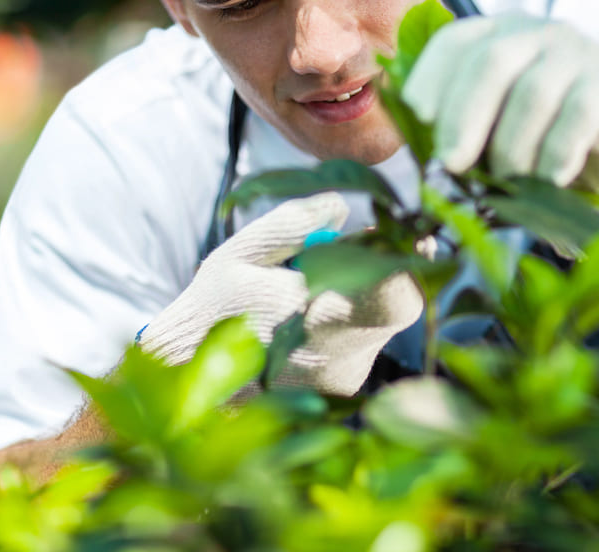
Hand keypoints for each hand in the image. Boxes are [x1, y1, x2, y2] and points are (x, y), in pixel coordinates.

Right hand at [139, 192, 422, 395]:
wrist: (187, 380)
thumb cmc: (214, 307)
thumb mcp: (241, 254)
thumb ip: (292, 225)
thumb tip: (340, 206)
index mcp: (313, 320)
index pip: (395, 294)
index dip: (411, 260)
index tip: (410, 234)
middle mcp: (337, 359)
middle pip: (400, 306)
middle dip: (388, 269)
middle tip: (365, 246)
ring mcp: (342, 382)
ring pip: (383, 322)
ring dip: (366, 295)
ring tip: (316, 289)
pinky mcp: (343, 392)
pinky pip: (367, 341)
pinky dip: (354, 319)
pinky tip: (316, 315)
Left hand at [402, 14, 598, 219]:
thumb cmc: (543, 142)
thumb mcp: (495, 129)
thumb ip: (458, 130)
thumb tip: (417, 157)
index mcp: (498, 35)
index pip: (454, 42)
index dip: (429, 78)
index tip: (418, 119)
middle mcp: (538, 33)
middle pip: (491, 62)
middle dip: (463, 117)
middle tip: (452, 165)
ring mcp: (581, 53)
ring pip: (534, 92)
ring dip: (512, 147)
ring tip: (507, 183)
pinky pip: (581, 113)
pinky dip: (557, 152)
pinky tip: (549, 178)